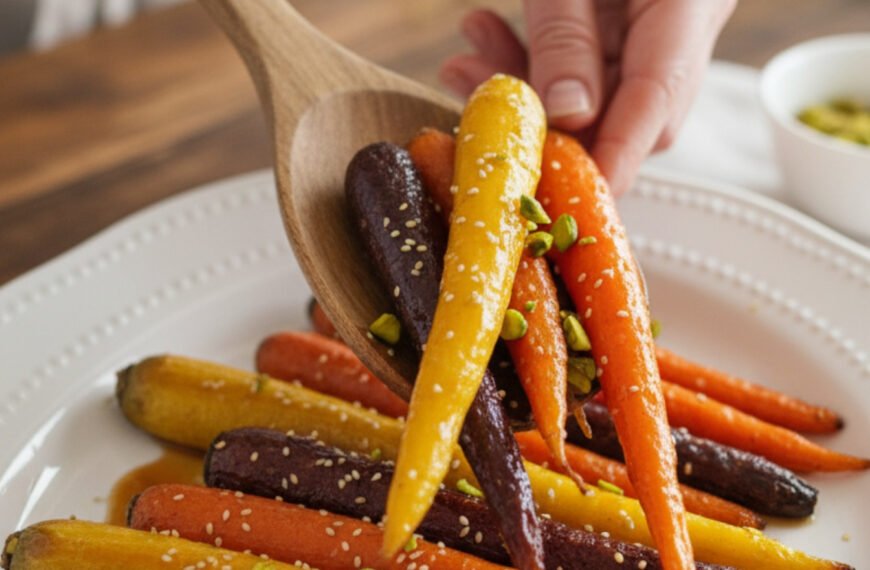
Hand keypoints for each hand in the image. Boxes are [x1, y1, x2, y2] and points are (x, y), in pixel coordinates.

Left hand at [440, 0, 735, 195]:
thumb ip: (567, 35)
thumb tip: (566, 117)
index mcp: (689, 5)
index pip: (656, 105)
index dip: (612, 160)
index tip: (569, 202)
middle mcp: (679, 25)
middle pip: (624, 113)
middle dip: (547, 128)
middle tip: (486, 119)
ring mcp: (652, 26)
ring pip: (592, 93)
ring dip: (522, 91)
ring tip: (462, 68)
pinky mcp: (620, 23)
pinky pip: (579, 63)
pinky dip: (527, 62)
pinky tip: (480, 42)